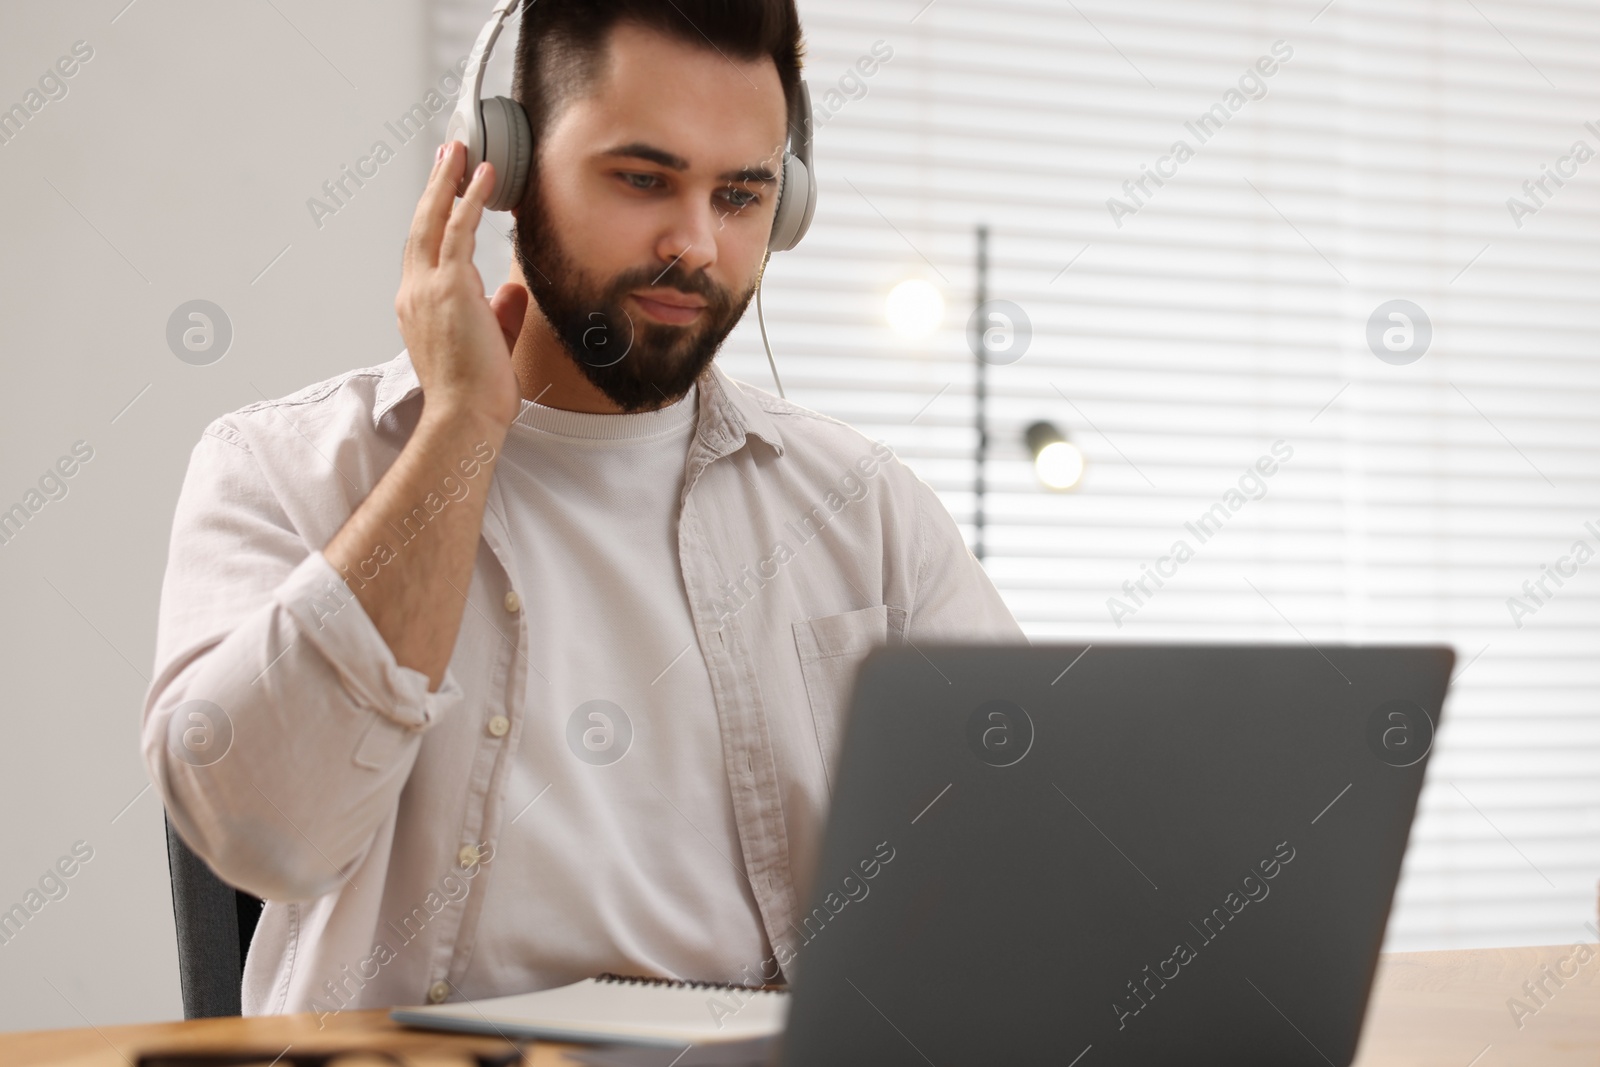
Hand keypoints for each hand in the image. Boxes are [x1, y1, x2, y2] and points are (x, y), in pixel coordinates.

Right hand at [396, 141, 528, 430]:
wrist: (466, 416)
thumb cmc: (477, 391)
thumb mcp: (491, 343)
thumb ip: (500, 313)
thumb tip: (512, 289)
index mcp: (418, 307)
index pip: (424, 252)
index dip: (433, 218)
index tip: (443, 192)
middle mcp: (414, 293)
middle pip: (420, 226)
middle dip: (434, 187)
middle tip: (447, 154)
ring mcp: (427, 288)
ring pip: (433, 220)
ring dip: (448, 181)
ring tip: (461, 151)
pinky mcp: (449, 287)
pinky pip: (458, 230)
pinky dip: (470, 199)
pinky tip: (483, 176)